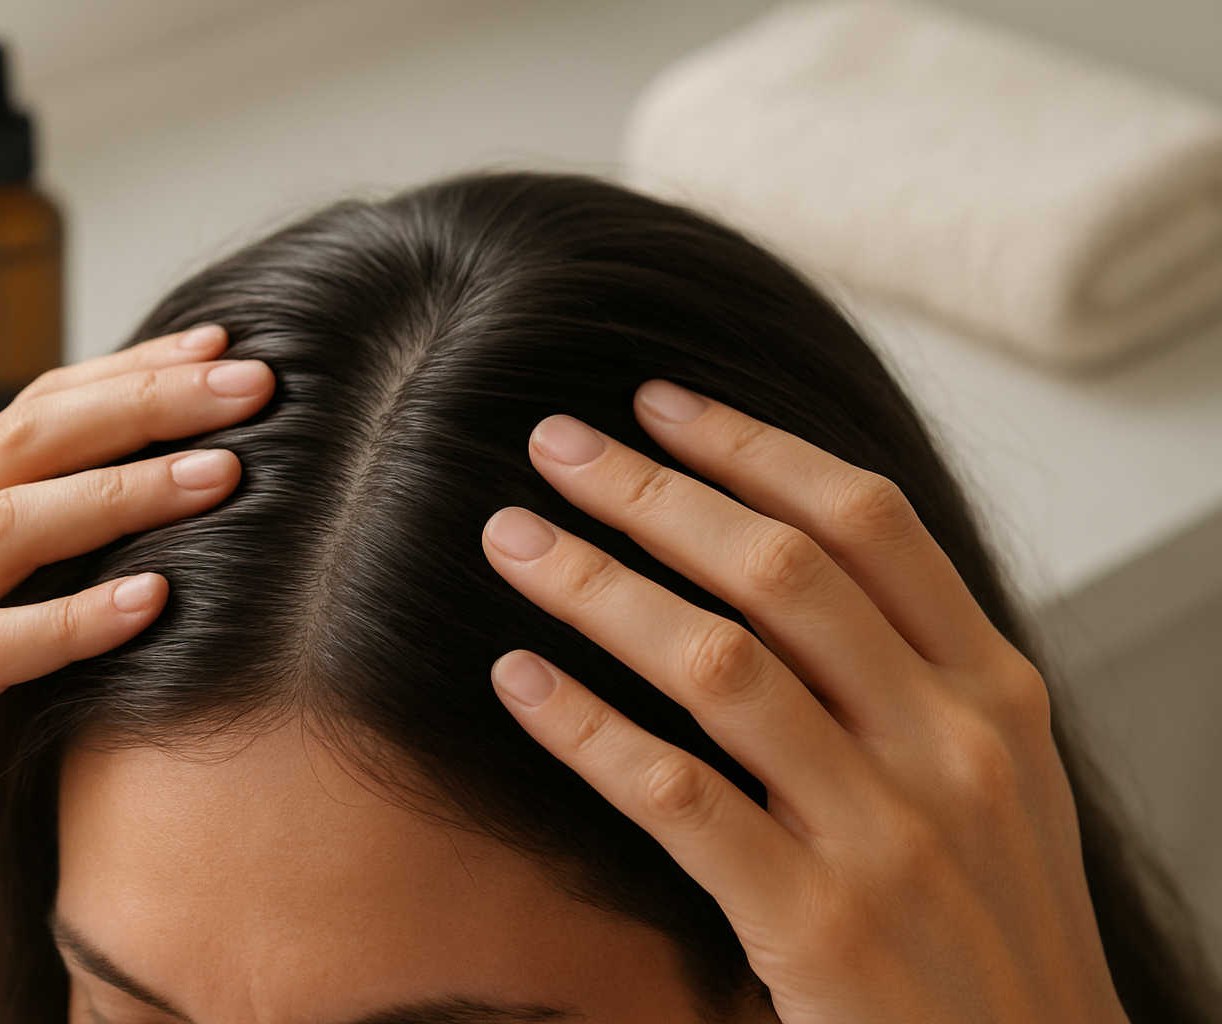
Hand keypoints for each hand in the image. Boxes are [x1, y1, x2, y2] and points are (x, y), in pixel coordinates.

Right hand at [0, 327, 272, 1023]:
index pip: (39, 413)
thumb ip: (59, 586)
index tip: (227, 348)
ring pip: (11, 525)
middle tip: (255, 381)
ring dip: (125, 493)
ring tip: (223, 474)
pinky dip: (74, 620)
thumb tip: (192, 549)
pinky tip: (154, 602)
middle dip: (148, 402)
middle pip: (32, 438)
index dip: (132, 373)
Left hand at [481, 380, 1128, 1023]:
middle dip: (652, 493)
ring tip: (511, 541)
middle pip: (780, 571)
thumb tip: (769, 550)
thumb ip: (907, 666)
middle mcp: (948, 743)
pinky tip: (520, 681)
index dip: (753, 447)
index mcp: (994, 690)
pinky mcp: (816, 926)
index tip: (655, 402)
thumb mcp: (994, 773)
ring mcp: (886, 835)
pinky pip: (675, 798)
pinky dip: (586, 728)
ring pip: (718, 665)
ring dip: (597, 587)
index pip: (868, 522)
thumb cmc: (990, 919)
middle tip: (554, 443)